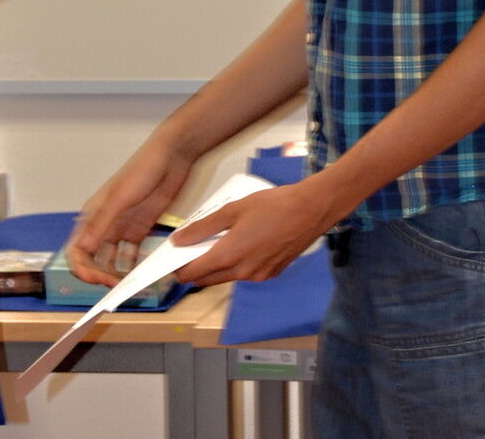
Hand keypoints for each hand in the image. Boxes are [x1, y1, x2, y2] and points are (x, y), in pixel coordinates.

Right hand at [67, 140, 195, 286]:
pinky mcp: (140, 229)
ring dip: (115, 274)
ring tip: (128, 286)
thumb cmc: (143, 169)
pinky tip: (141, 275)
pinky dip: (133, 267)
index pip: (77, 251)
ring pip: (110, 260)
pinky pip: (131, 255)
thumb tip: (81, 250)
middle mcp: (104, 224)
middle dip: (99, 275)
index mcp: (92, 215)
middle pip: (92, 259)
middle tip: (115, 286)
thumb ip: (100, 224)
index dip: (83, 269)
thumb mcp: (120, 198)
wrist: (173, 157)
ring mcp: (122, 228)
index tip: (98, 279)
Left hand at [168, 178, 340, 285]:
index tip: (173, 260)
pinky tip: (242, 245)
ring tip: (217, 243)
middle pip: (208, 280)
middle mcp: (243, 273)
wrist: (311, 210)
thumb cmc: (271, 205)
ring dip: (217, 267)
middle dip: (195, 270)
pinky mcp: (273, 274)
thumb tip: (179, 240)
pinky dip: (237, 264)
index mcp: (229, 256)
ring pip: (227, 277)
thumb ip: (204, 227)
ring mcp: (259, 276)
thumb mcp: (233, 210)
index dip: (179, 269)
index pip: (194, 273)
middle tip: (191, 251)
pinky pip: (246, 274)